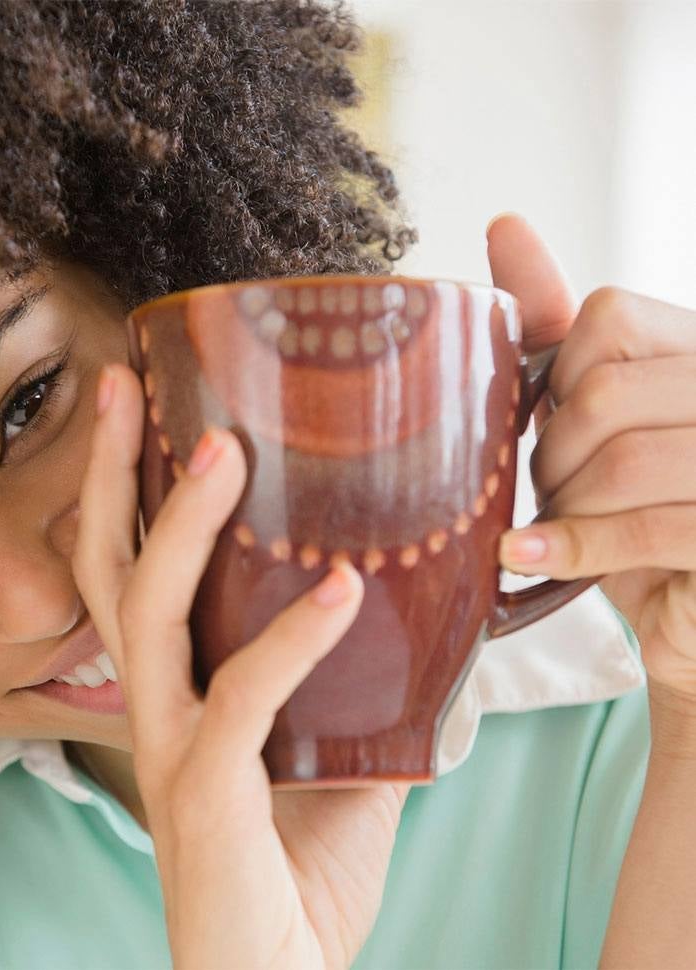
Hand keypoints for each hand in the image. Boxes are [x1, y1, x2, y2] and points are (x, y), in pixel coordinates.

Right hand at [74, 362, 407, 969]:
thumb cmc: (291, 878)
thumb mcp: (334, 766)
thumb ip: (360, 697)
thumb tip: (418, 628)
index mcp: (174, 691)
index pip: (125, 571)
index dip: (120, 491)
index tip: (139, 408)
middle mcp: (154, 705)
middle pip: (106, 569)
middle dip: (108, 474)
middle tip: (128, 386)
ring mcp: (171, 747)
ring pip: (151, 614)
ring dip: (179, 526)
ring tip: (224, 452)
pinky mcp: (206, 792)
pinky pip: (243, 697)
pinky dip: (293, 639)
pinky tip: (344, 590)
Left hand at [488, 213, 695, 718]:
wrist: (688, 617)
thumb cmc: (633, 506)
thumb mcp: (593, 411)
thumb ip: (555, 324)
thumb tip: (505, 225)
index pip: (606, 316)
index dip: (553, 380)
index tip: (546, 424)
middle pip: (604, 394)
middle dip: (548, 454)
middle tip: (545, 491)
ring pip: (622, 461)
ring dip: (562, 504)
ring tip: (552, 526)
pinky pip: (643, 529)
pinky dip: (572, 547)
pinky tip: (530, 554)